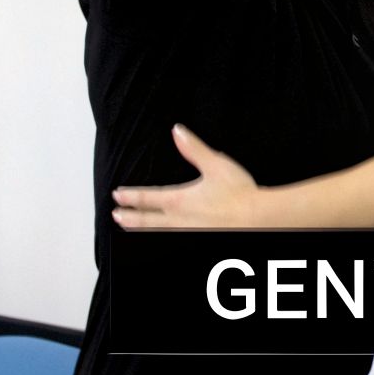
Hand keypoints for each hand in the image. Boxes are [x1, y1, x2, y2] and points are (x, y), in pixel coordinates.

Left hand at [112, 125, 261, 228]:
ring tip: (131, 231)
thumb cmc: (239, 194)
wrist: (257, 219)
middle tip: (116, 216)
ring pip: (158, 234)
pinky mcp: (199, 241)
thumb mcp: (216, 164)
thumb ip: (193, 149)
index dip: (130, 196)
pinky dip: (160, 239)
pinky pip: (173, 242)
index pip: (147, 198)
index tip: (118, 195)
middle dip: (130, 217)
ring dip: (142, 231)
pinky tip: (159, 239)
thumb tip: (177, 132)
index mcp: (179, 200)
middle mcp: (179, 221)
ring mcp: (188, 235)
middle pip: (146, 220)